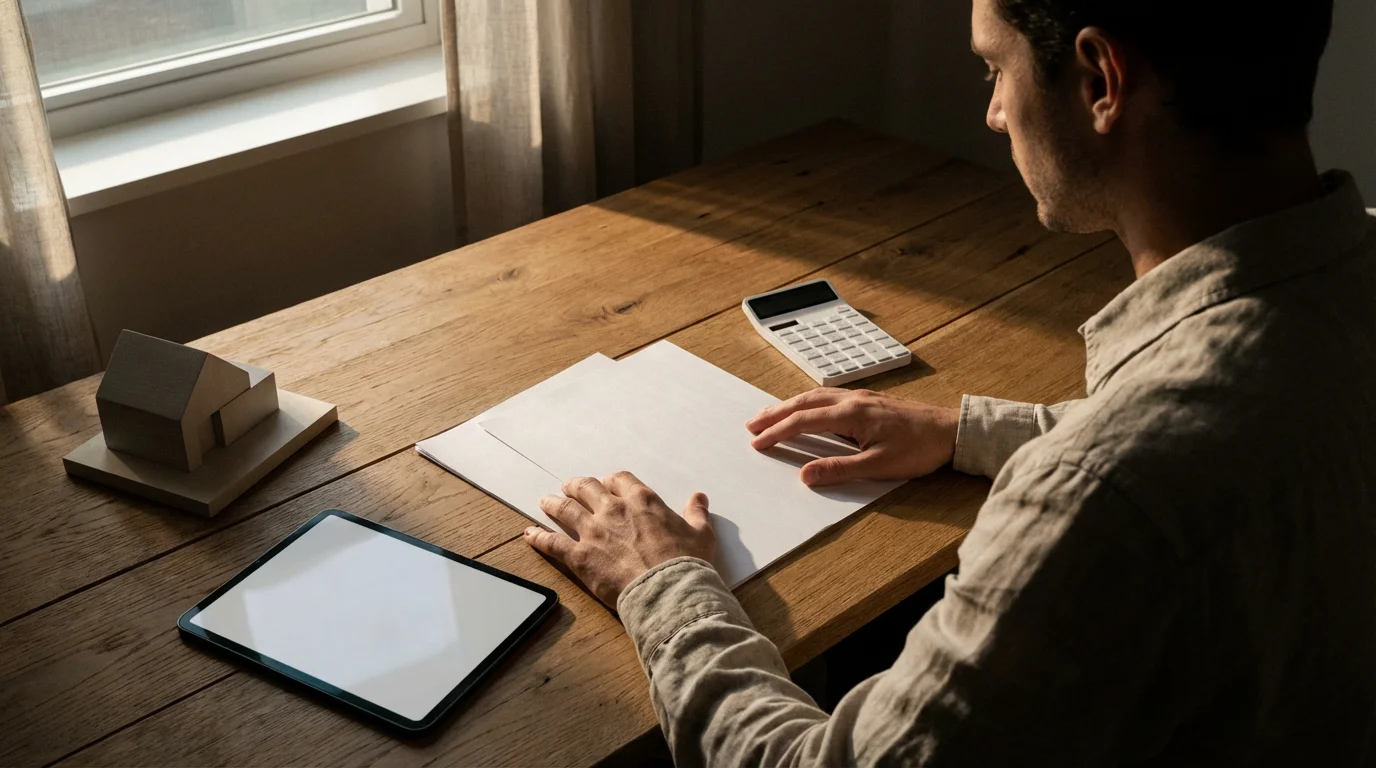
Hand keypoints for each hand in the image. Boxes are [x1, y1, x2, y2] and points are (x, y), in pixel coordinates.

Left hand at [524, 472, 716, 606]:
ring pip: (565, 509)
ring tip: (545, 501)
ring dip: (553, 503)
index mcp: (643, 501)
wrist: (669, 591)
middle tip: (570, 486)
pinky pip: (552, 543)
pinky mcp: (580, 557)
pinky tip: (529, 534)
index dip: (611, 481)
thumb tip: (700, 498)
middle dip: (577, 486)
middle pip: (587, 489)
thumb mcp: (701, 534)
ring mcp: (593, 532)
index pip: (620, 480)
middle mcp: (614, 510)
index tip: (608, 484)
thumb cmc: (687, 564)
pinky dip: (538, 537)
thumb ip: (697, 513)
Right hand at [746, 388, 958, 485]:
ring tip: (770, 415)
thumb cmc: (919, 449)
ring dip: (789, 405)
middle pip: (803, 403)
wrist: (951, 430)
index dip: (777, 433)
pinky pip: (828, 395)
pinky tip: (806, 407)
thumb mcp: (879, 467)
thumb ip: (839, 469)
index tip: (757, 443)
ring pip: (815, 396)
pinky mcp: (869, 399)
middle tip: (751, 424)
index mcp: (851, 415)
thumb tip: (805, 475)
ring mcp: (861, 397)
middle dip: (775, 414)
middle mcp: (852, 400)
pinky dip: (808, 401)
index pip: (803, 422)